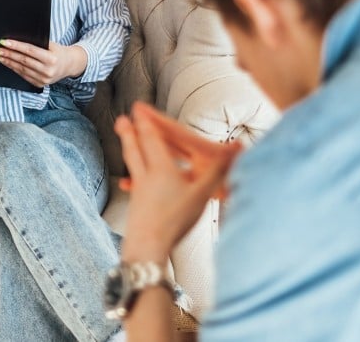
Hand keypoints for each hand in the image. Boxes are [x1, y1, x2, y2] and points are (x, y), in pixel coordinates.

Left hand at [0, 39, 86, 87]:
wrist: (69, 65)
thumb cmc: (59, 52)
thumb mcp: (52, 45)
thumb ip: (37, 44)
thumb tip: (17, 41)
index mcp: (51, 59)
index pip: (29, 51)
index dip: (15, 46)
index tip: (4, 42)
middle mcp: (47, 70)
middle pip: (23, 61)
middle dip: (8, 54)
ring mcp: (43, 79)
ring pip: (21, 69)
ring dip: (8, 62)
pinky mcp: (39, 84)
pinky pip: (24, 75)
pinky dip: (14, 69)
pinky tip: (8, 64)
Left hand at [116, 102, 242, 262]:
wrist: (148, 249)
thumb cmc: (175, 220)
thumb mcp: (201, 194)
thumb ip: (218, 170)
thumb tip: (237, 147)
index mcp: (161, 169)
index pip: (152, 140)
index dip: (146, 123)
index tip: (137, 109)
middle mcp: (146, 177)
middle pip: (135, 150)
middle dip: (129, 133)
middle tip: (121, 119)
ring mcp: (139, 193)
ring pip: (133, 165)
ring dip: (129, 150)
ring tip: (125, 143)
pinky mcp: (136, 208)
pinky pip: (135, 185)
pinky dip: (133, 177)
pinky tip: (133, 184)